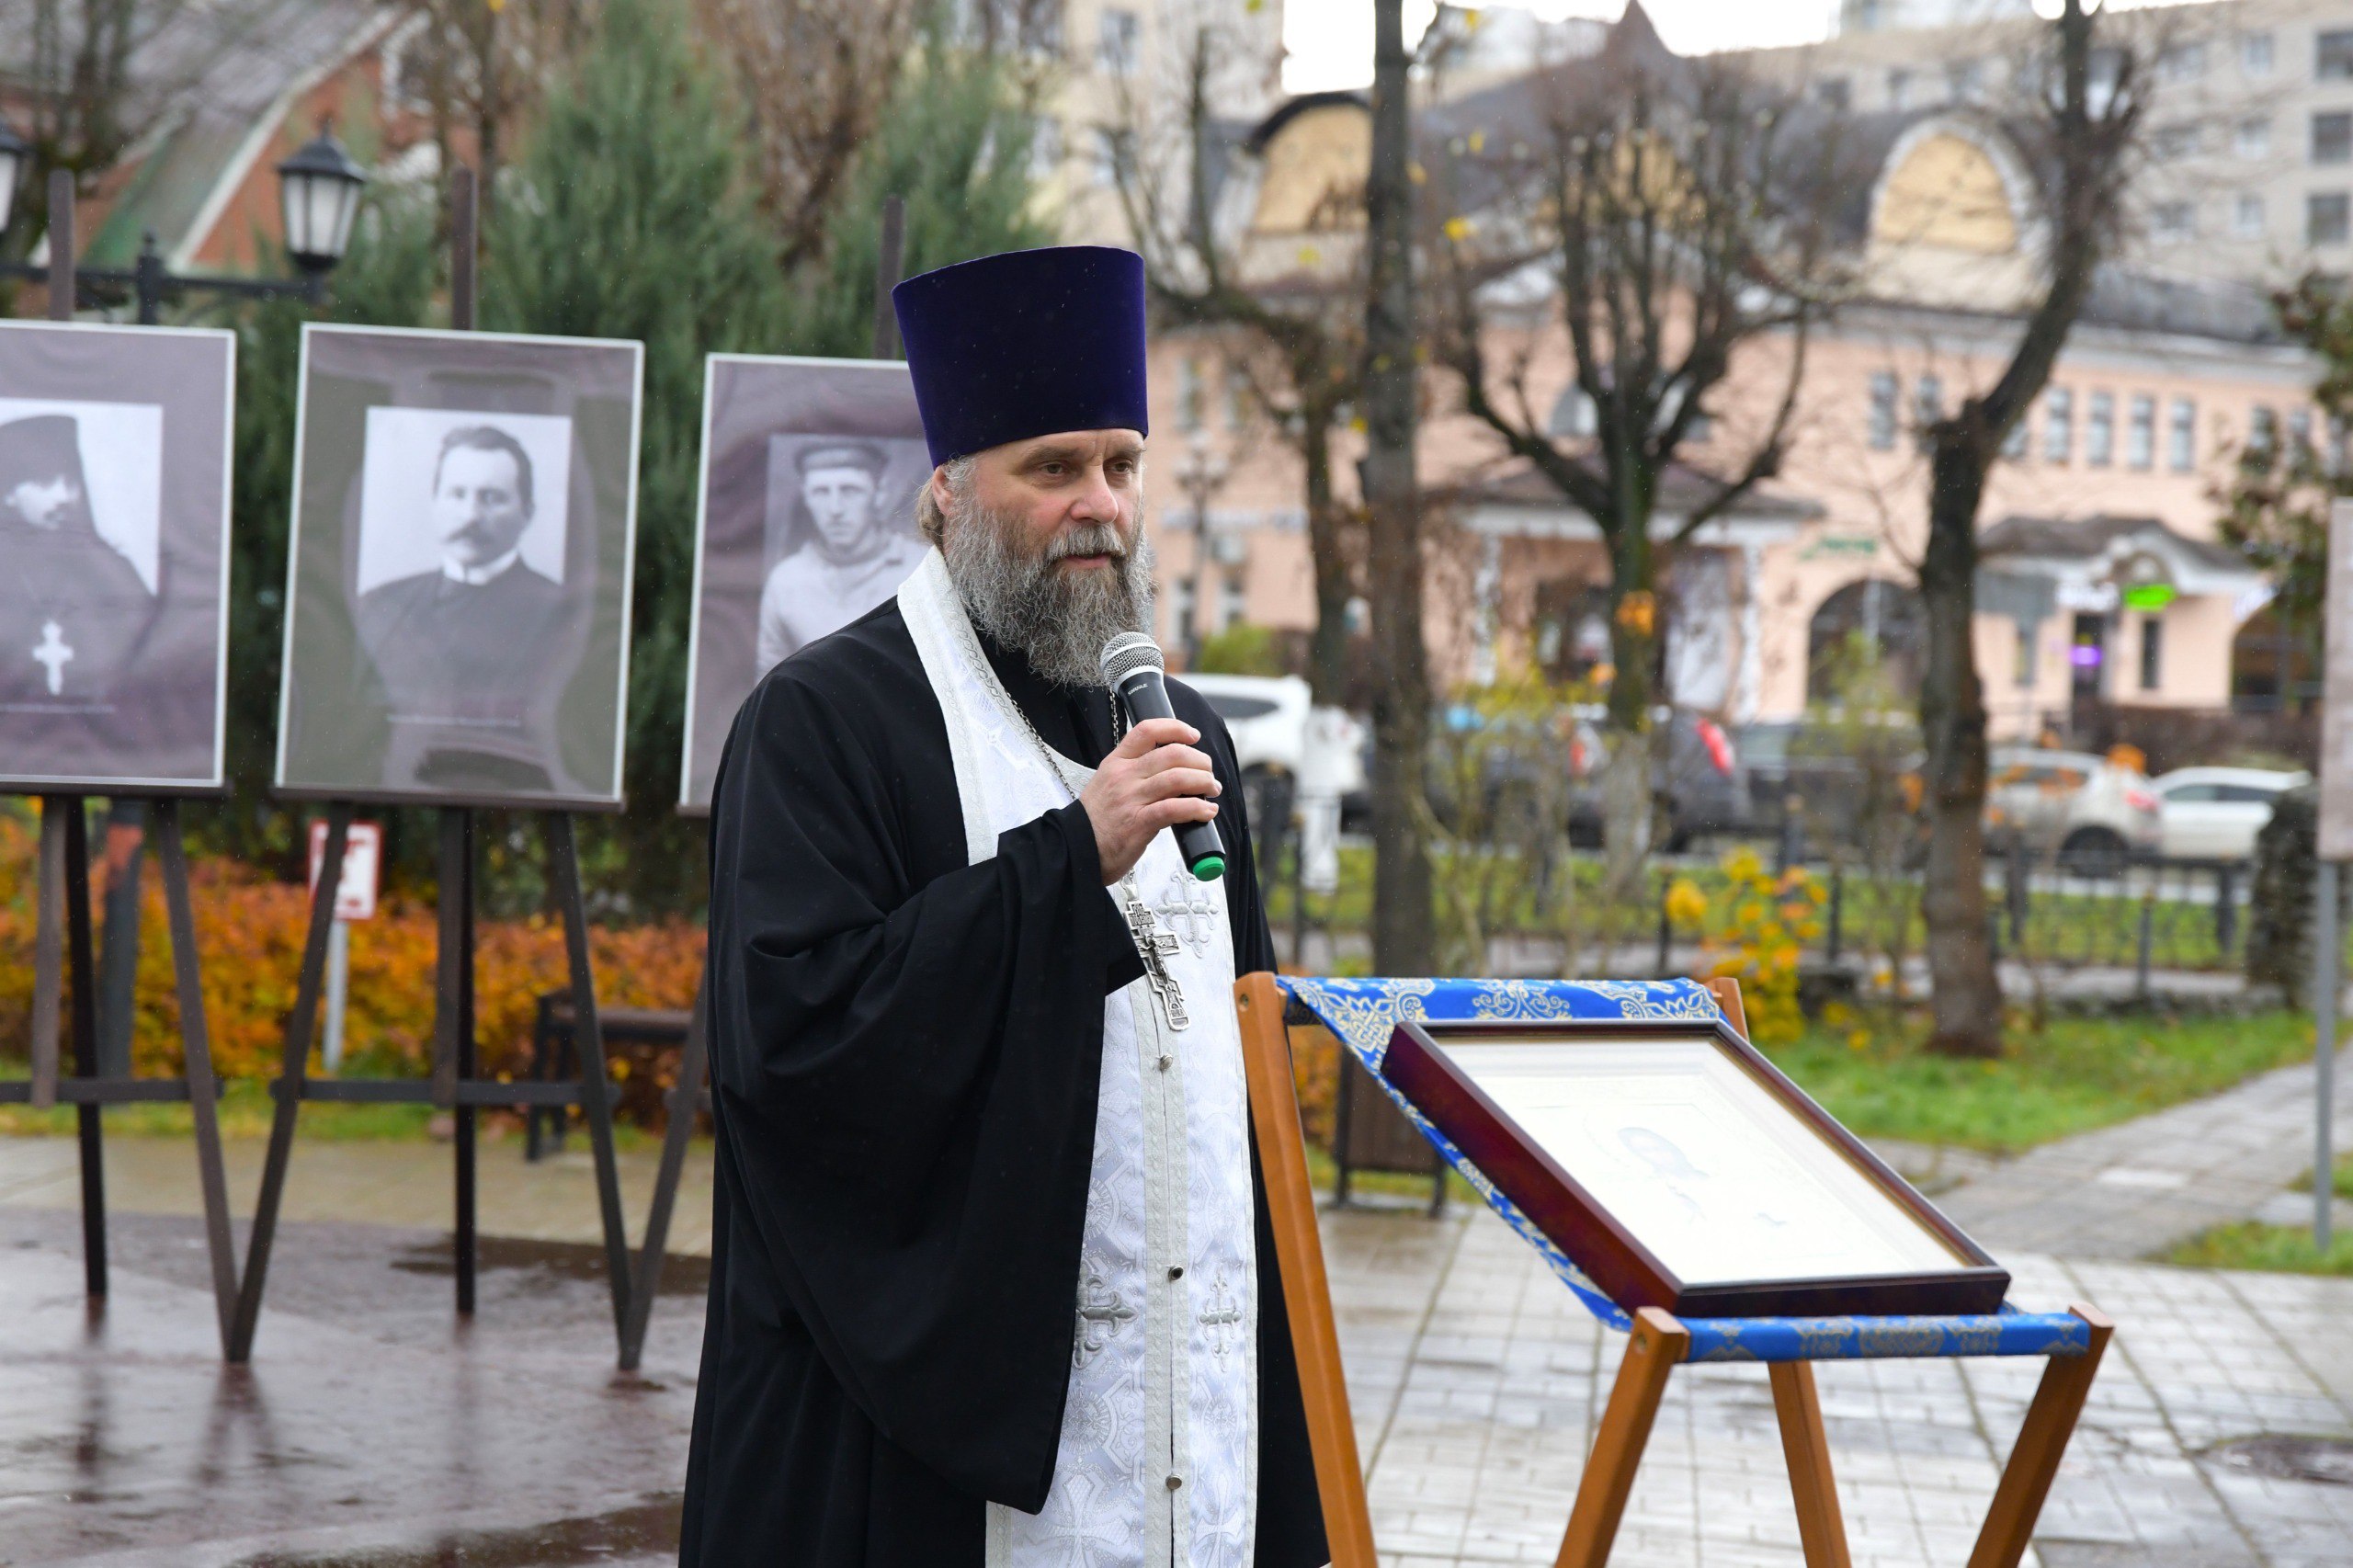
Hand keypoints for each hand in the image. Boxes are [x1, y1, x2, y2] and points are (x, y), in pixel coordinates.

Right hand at [1078, 718, 1221, 884]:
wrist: (1075, 850)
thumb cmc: (1097, 822)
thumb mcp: (1109, 784)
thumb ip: (1135, 773)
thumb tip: (1174, 769)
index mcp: (1116, 762)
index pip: (1147, 731)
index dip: (1175, 728)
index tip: (1193, 736)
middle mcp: (1124, 776)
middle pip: (1172, 754)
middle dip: (1200, 761)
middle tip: (1208, 773)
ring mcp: (1130, 799)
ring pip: (1177, 778)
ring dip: (1204, 782)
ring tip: (1212, 790)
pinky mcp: (1138, 823)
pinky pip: (1175, 808)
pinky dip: (1198, 808)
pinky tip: (1206, 812)